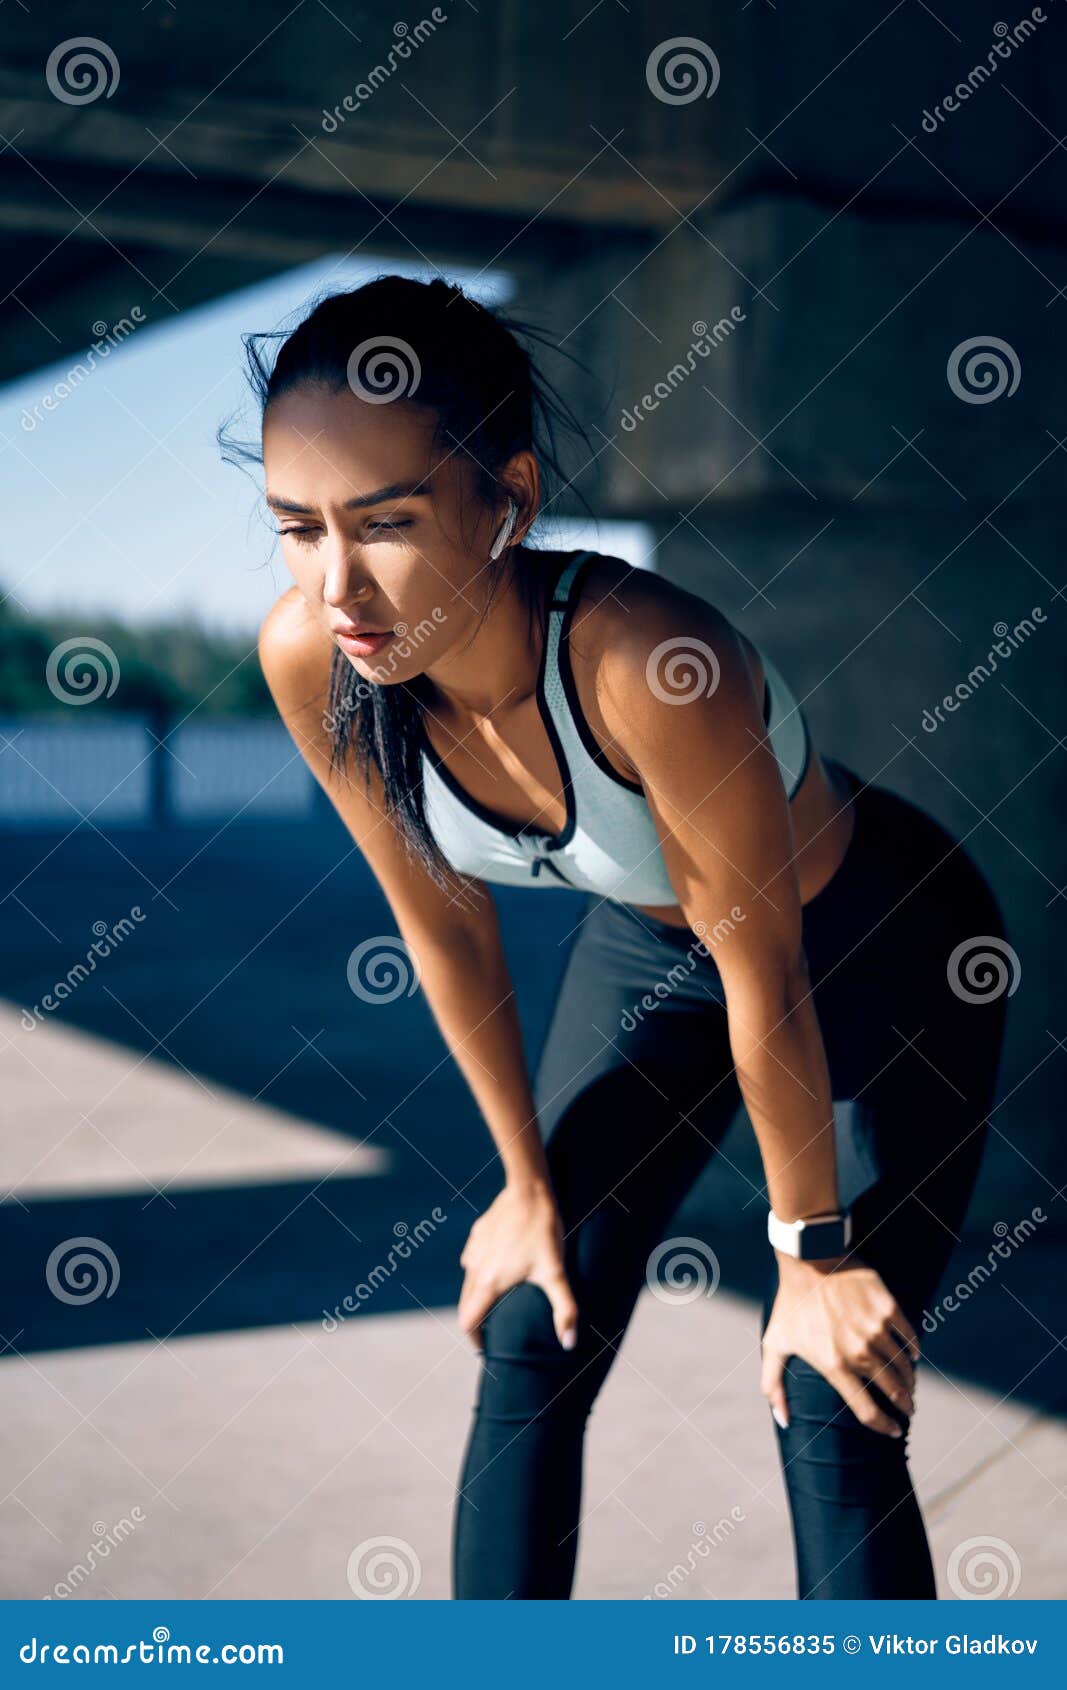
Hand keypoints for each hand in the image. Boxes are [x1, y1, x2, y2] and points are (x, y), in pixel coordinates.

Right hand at [458, 1178, 578, 1352]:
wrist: (528, 1190)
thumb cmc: (543, 1232)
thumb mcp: (556, 1273)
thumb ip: (564, 1309)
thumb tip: (569, 1343)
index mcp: (489, 1283)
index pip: (469, 1321)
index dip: (474, 1339)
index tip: (484, 1348)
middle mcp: (475, 1268)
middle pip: (466, 1303)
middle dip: (476, 1320)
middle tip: (491, 1330)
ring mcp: (474, 1249)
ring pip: (468, 1280)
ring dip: (477, 1295)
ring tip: (496, 1301)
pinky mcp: (478, 1233)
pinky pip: (473, 1258)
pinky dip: (480, 1270)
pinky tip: (497, 1266)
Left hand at [760, 1253, 919, 1436]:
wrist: (810, 1259)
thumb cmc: (791, 1303)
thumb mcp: (774, 1344)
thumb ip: (773, 1385)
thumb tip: (784, 1420)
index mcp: (834, 1366)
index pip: (868, 1411)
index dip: (884, 1426)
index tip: (894, 1431)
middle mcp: (859, 1352)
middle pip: (894, 1391)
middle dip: (905, 1406)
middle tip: (908, 1409)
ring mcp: (876, 1331)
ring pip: (904, 1368)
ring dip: (910, 1382)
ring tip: (909, 1386)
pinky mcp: (889, 1310)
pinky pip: (910, 1338)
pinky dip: (913, 1351)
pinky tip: (911, 1356)